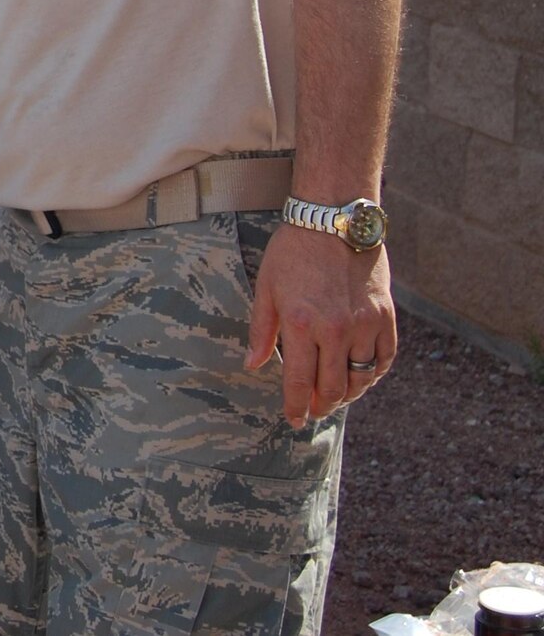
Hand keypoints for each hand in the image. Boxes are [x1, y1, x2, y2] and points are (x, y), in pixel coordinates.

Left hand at [245, 222, 396, 428]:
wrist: (335, 219)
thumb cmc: (294, 250)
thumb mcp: (267, 287)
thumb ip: (262, 330)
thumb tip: (253, 364)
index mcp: (302, 324)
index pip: (299, 382)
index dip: (296, 406)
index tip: (293, 419)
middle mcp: (337, 330)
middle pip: (333, 388)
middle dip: (321, 406)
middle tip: (314, 412)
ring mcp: (365, 324)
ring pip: (361, 378)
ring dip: (348, 395)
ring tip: (336, 398)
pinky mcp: (386, 316)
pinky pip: (385, 359)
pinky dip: (374, 374)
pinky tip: (361, 377)